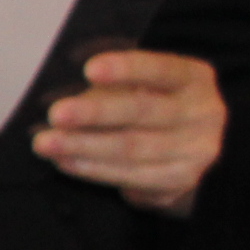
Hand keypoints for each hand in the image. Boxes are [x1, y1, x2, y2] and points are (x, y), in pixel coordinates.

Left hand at [34, 50, 224, 215]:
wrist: (187, 151)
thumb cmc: (155, 106)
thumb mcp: (146, 84)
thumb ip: (115, 83)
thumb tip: (69, 88)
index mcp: (194, 78)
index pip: (162, 69)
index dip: (126, 68)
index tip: (89, 70)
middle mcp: (203, 113)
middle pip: (143, 111)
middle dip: (95, 112)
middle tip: (56, 114)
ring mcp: (195, 150)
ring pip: (131, 148)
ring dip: (82, 145)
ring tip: (46, 142)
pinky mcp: (178, 180)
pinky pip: (130, 176)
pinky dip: (92, 168)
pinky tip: (65, 161)